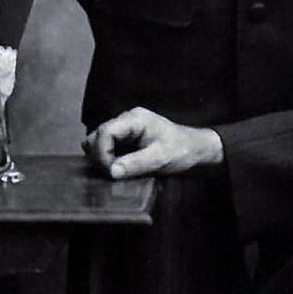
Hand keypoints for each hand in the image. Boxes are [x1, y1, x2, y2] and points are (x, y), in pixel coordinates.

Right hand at [83, 108, 223, 179]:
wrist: (195, 150)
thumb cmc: (182, 150)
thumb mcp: (161, 158)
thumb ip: (136, 163)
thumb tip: (111, 172)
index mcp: (134, 119)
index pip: (106, 131)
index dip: (102, 152)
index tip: (110, 171)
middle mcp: (125, 121)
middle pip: (97, 135)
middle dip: (100, 156)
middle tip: (112, 174)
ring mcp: (123, 130)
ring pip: (97, 141)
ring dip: (101, 158)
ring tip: (114, 172)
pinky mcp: (123, 140)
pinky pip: (105, 147)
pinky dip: (105, 159)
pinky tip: (117, 169)